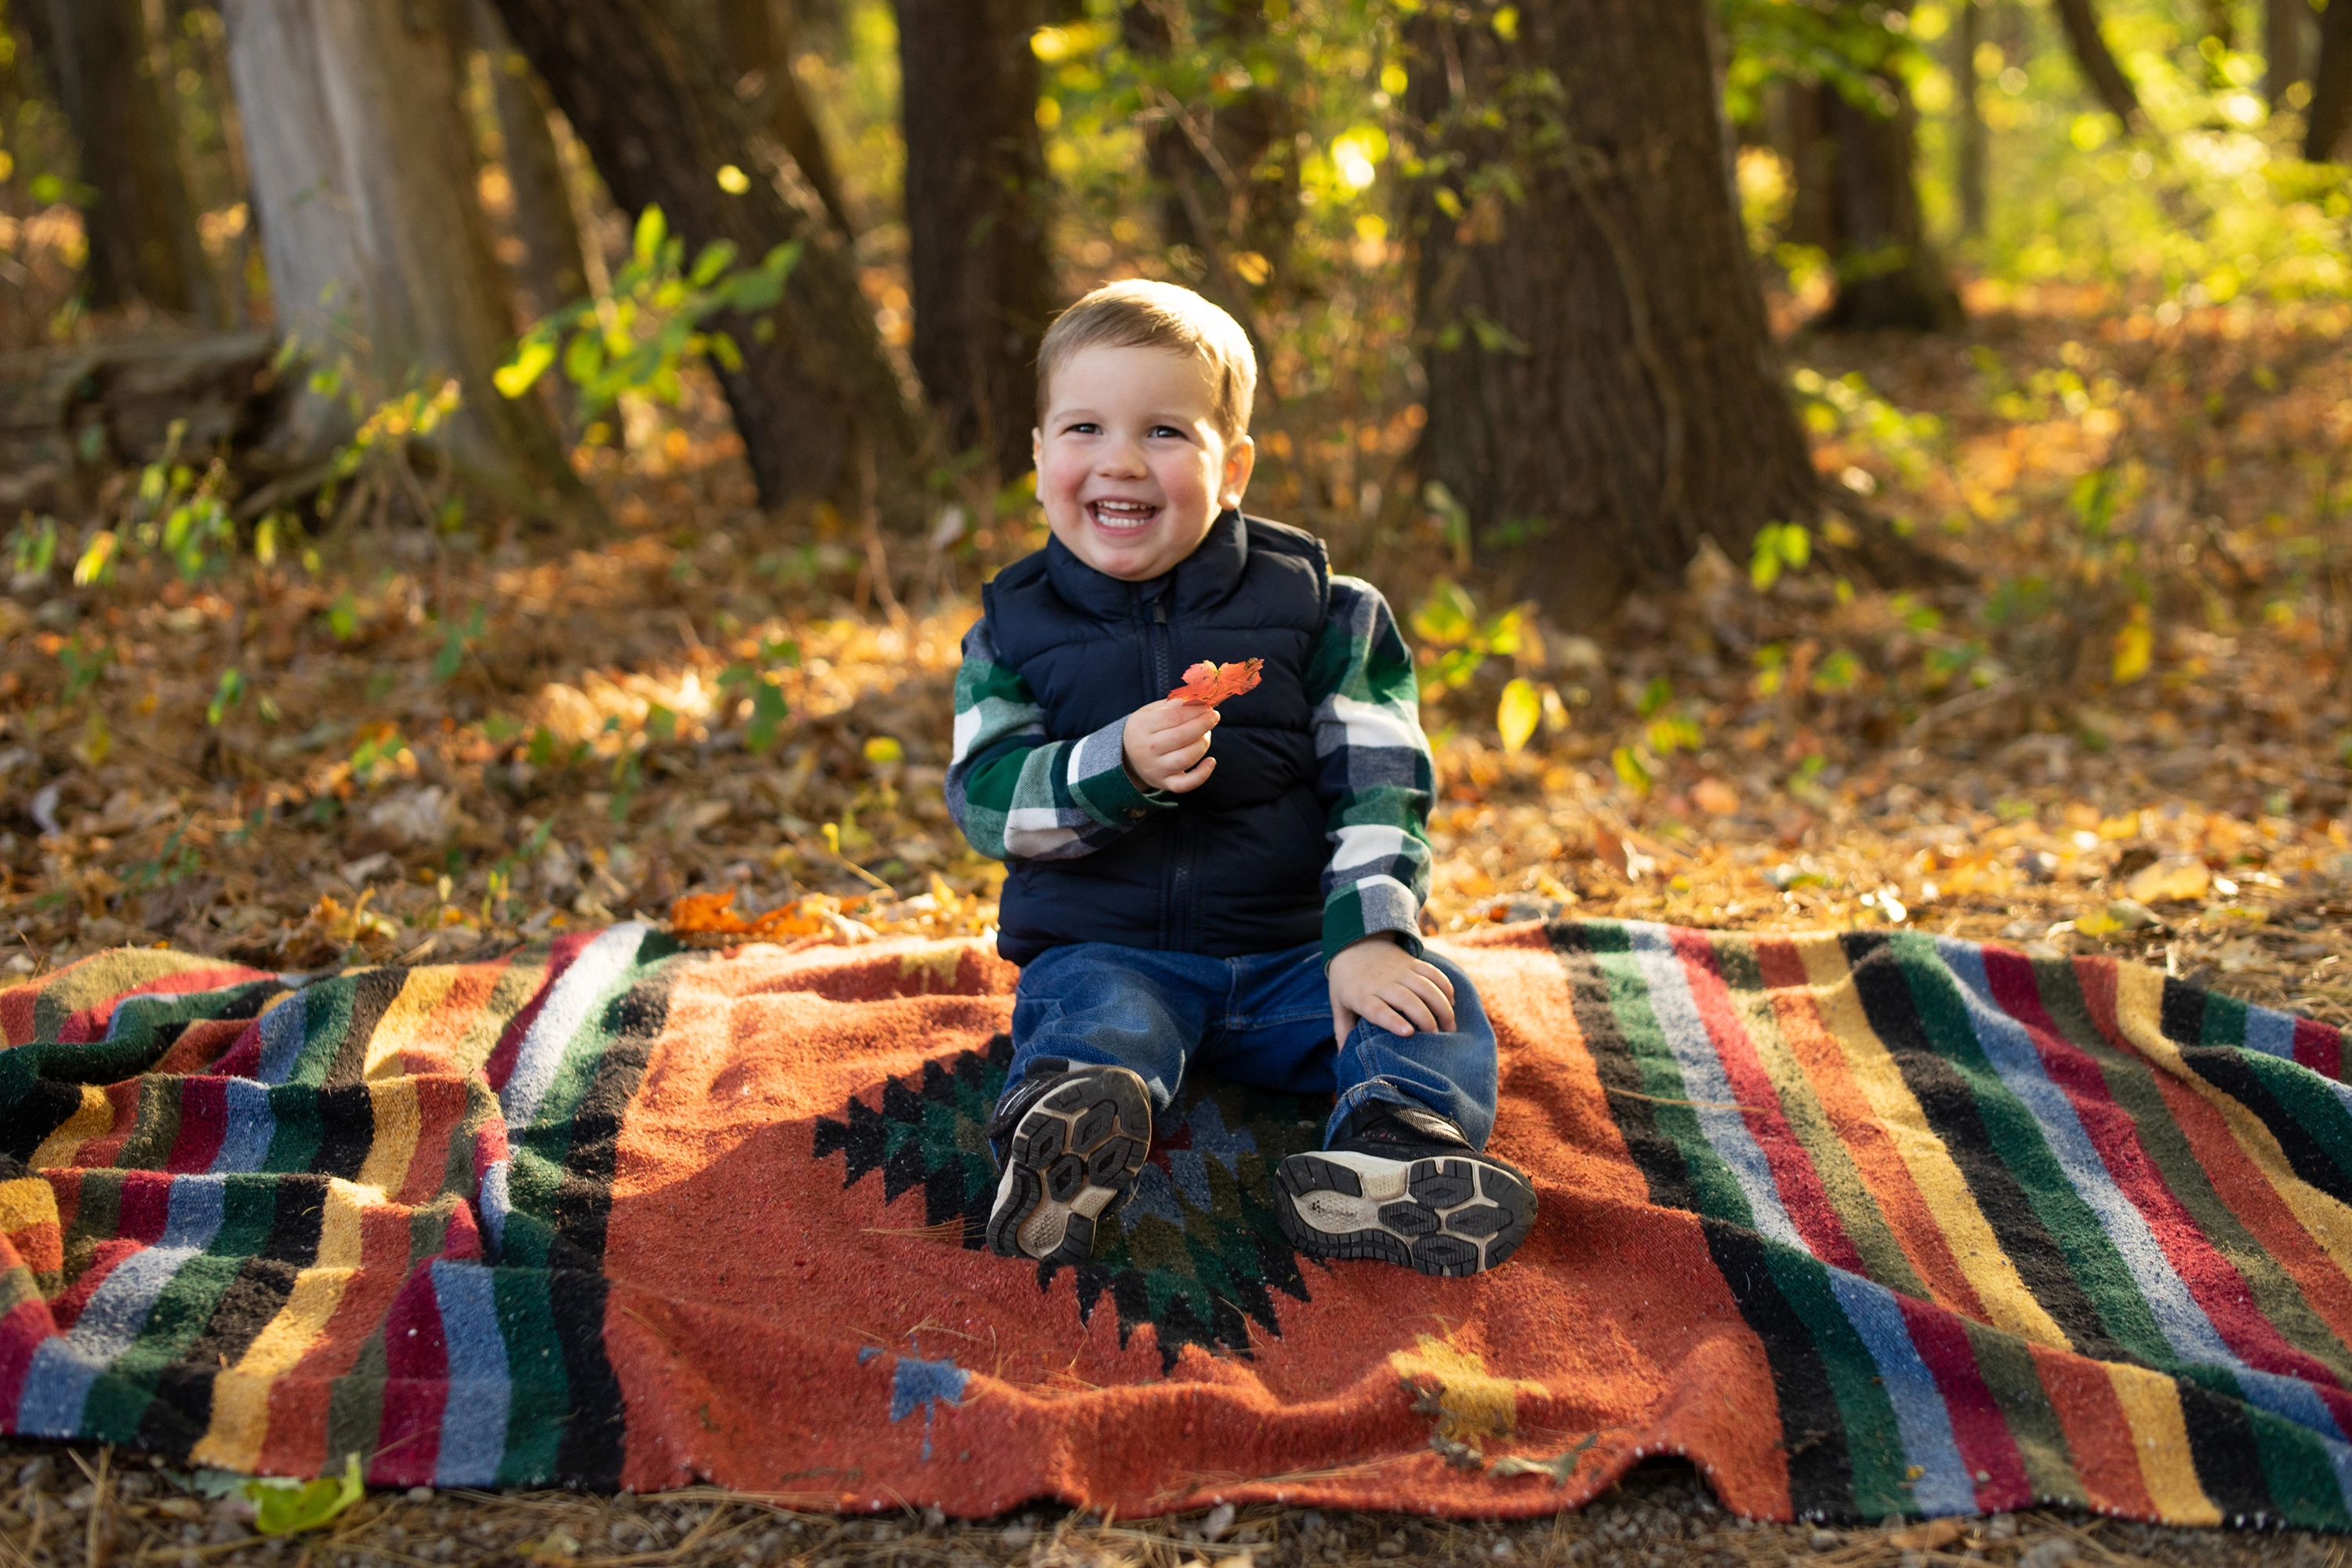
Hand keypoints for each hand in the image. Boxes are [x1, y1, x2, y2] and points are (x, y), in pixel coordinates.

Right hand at [1122, 698, 1219, 792]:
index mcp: (1142, 726)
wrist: (1127, 756)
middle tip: (1214, 717)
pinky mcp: (1165, 783)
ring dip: (1203, 744)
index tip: (1208, 707)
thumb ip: (1172, 704)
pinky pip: (1185, 784)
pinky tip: (1211, 761)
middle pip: (1181, 736)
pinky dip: (1202, 775)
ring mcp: (1156, 768)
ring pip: (1185, 758)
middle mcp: (1147, 749)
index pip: (1174, 716)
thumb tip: (1198, 700)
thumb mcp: (1151, 712)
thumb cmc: (1145, 729)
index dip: (1195, 711)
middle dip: (1202, 725)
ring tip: (1207, 735)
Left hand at [1329, 934, 1456, 1039]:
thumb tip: (1343, 1058)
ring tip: (1450, 1026)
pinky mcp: (1411, 962)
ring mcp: (1398, 971)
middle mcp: (1382, 983)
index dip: (1393, 1020)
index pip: (1378, 1009)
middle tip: (1436, 1036)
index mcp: (1361, 996)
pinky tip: (1452, 1002)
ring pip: (1425, 986)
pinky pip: (1432, 972)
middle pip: (1407, 1000)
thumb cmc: (1346, 982)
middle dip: (1425, 1018)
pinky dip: (1445, 986)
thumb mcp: (1338, 1004)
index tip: (1408, 1033)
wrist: (1353, 944)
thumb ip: (1342, 1030)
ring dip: (1441, 1005)